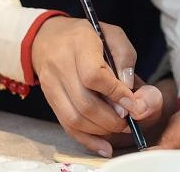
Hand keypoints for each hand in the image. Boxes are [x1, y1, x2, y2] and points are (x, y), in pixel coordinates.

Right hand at [31, 16, 161, 156]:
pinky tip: (104, 146)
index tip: (132, 103)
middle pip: (84, 102)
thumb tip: (129, 87)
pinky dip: (86, 139)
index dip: (115, 93)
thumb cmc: (85, 35)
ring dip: (101, 130)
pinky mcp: (49, 100)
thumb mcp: (110, 33)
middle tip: (129, 120)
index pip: (94, 75)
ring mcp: (51, 85)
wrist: (47, 38)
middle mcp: (61, 65)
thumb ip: (124, 56)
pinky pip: (66, 125)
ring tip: (120, 128)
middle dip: (111, 118)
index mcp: (79, 43)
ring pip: (75, 118)